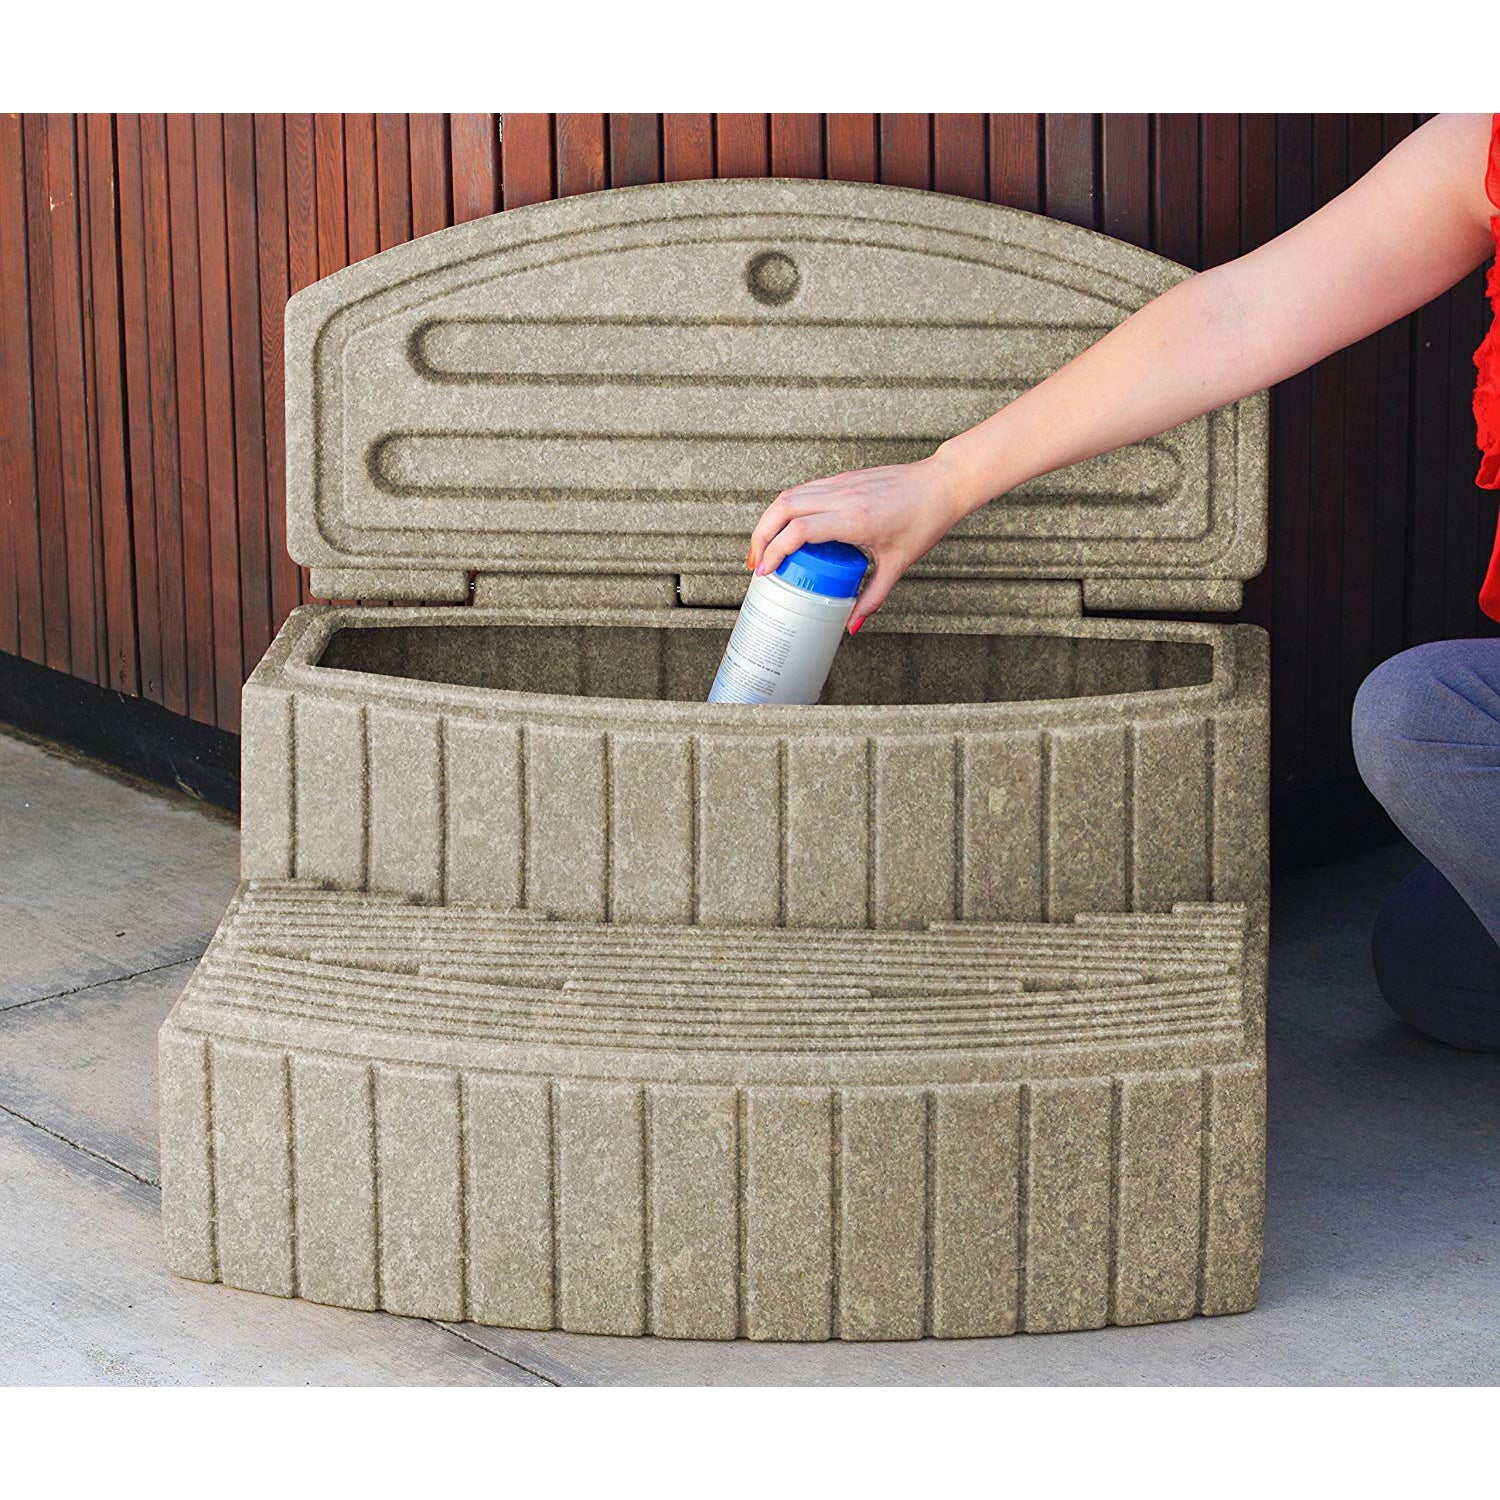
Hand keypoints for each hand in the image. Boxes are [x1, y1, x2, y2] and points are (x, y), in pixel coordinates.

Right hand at [746, 451, 972, 630]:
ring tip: (763, 547)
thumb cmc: (924, 520)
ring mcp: (841, 483)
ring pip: (789, 495)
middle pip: (784, 508)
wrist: (941, 485)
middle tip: (755, 562)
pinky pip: (804, 490)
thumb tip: (851, 624)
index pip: (800, 530)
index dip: (776, 550)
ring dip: (770, 520)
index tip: (764, 571)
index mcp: (855, 519)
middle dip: (761, 535)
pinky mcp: (843, 478)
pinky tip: (786, 529)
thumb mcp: (897, 565)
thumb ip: (872, 597)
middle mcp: (843, 496)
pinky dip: (786, 509)